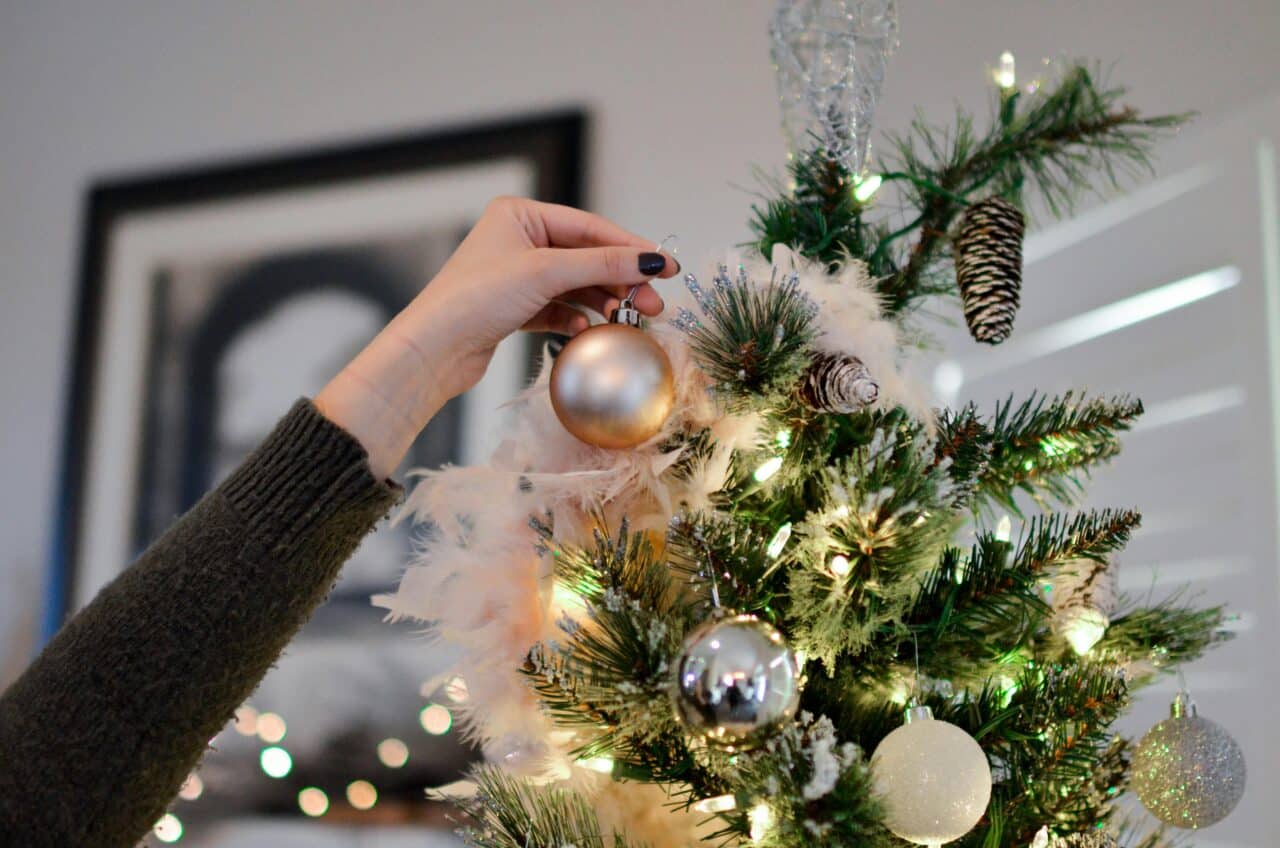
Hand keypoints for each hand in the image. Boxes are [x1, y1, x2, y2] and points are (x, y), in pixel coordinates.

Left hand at [315, 197, 678, 476]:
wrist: (433, 350)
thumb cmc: (477, 298)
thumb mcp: (546, 273)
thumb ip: (603, 265)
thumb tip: (652, 260)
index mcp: (520, 215)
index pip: (589, 227)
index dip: (630, 247)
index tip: (666, 267)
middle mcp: (518, 240)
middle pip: (585, 257)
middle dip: (620, 280)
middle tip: (652, 304)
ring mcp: (516, 276)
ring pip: (575, 285)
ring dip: (603, 302)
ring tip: (630, 319)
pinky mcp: (514, 309)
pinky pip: (559, 309)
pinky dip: (576, 319)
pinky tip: (587, 330)